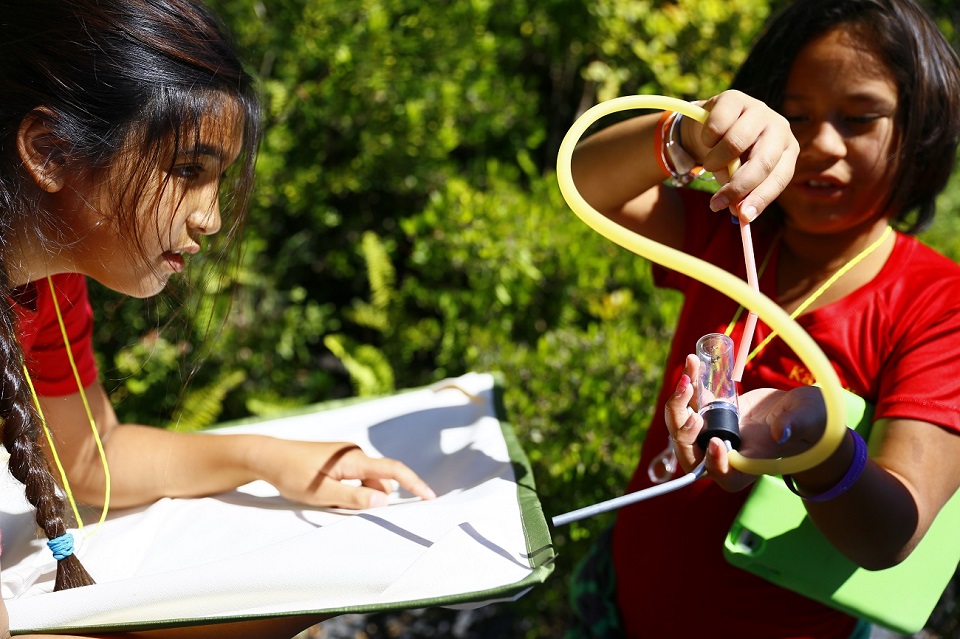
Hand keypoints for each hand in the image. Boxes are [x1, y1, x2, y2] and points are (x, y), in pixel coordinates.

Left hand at [255, 439, 435, 508]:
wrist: (268, 456)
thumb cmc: (292, 474)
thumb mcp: (322, 493)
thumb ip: (354, 498)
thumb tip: (384, 502)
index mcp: (354, 460)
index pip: (393, 470)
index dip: (414, 484)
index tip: (430, 497)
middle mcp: (354, 454)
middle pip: (380, 478)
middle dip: (378, 497)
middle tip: (355, 509)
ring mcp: (346, 456)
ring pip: (366, 480)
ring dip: (361, 495)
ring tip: (329, 502)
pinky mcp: (338, 461)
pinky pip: (355, 478)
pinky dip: (352, 490)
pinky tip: (331, 498)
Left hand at [664, 354, 826, 490]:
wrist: (799, 408)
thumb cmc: (811, 421)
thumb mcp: (808, 421)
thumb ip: (796, 426)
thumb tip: (781, 432)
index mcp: (749, 466)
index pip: (725, 476)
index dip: (715, 464)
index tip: (715, 441)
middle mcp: (726, 454)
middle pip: (692, 453)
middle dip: (683, 431)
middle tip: (691, 411)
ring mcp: (714, 433)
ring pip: (682, 426)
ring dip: (679, 403)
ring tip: (688, 376)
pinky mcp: (710, 413)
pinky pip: (690, 402)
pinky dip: (688, 384)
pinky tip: (692, 361)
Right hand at [681, 90, 798, 222]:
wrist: (709, 127)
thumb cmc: (730, 157)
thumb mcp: (738, 177)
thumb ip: (741, 195)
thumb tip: (740, 215)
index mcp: (788, 151)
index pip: (780, 177)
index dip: (761, 199)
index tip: (743, 217)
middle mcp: (780, 128)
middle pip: (762, 162)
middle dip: (738, 187)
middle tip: (716, 204)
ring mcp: (759, 109)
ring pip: (735, 143)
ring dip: (715, 162)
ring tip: (710, 164)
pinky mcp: (735, 97)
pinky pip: (716, 126)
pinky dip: (706, 140)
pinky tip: (707, 140)